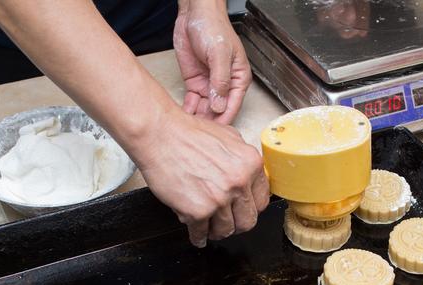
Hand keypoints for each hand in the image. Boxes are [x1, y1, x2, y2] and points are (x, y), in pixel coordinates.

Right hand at [138, 111, 268, 246]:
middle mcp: (239, 182)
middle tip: (228, 222)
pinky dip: (198, 237)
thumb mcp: (228, 137)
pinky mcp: (199, 211)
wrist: (159, 134)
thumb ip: (242, 161)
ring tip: (210, 227)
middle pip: (247, 220)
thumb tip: (249, 179)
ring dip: (217, 231)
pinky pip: (201, 233)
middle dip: (237, 223)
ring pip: (226, 230)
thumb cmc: (187, 133)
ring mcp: (220, 198)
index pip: (261, 200)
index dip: (250, 207)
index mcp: (251, 164)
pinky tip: (197, 235)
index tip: (242, 210)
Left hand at [173, 0, 251, 124]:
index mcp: (238, 79)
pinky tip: (184, 116)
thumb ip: (220, 81)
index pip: (232, 105)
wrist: (194, 14)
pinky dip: (189, 109)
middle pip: (218, 110)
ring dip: (198, 118)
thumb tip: (220, 105)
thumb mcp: (219, 55)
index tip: (215, 132)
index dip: (224, 120)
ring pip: (205, 108)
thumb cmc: (213, 27)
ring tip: (189, 127)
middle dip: (210, 121)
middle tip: (199, 132)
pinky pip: (193, 101)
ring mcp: (209, 84)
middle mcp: (224, 84)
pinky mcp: (195, 82)